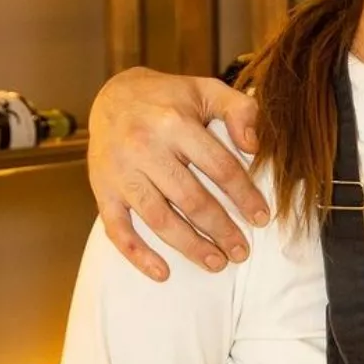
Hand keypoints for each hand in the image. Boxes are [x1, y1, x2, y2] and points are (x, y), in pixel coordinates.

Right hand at [86, 67, 268, 280]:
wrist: (112, 96)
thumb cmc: (169, 97)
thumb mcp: (208, 90)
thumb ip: (239, 110)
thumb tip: (255, 146)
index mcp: (175, 123)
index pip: (219, 167)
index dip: (244, 195)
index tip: (261, 218)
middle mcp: (145, 148)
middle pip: (192, 199)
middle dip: (221, 230)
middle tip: (242, 252)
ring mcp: (121, 173)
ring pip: (159, 219)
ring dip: (190, 246)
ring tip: (216, 263)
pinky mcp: (101, 190)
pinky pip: (118, 230)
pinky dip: (139, 255)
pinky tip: (163, 272)